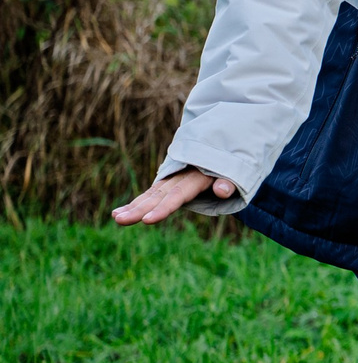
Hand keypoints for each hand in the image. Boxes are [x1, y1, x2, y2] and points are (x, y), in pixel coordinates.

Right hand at [112, 167, 234, 225]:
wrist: (223, 142)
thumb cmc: (232, 163)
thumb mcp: (236, 171)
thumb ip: (229, 182)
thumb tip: (223, 191)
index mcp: (198, 176)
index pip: (179, 194)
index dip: (164, 207)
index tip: (147, 220)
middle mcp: (180, 176)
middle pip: (159, 195)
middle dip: (139, 209)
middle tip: (120, 220)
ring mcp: (172, 178)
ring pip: (151, 194)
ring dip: (133, 206)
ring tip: (116, 218)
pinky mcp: (168, 183)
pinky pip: (151, 194)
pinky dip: (136, 203)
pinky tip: (117, 213)